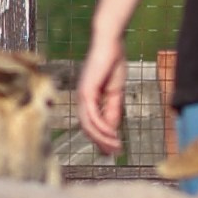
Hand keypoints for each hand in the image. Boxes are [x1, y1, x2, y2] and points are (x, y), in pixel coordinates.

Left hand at [78, 29, 127, 154]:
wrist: (111, 45)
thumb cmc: (113, 63)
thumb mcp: (115, 92)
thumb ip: (112, 109)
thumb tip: (112, 128)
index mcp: (88, 99)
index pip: (91, 124)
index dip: (100, 138)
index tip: (112, 149)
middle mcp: (82, 99)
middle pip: (87, 128)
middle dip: (100, 142)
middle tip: (114, 153)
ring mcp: (82, 96)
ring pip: (88, 125)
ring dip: (102, 137)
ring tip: (116, 145)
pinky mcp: (86, 92)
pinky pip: (92, 115)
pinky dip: (102, 126)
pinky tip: (112, 133)